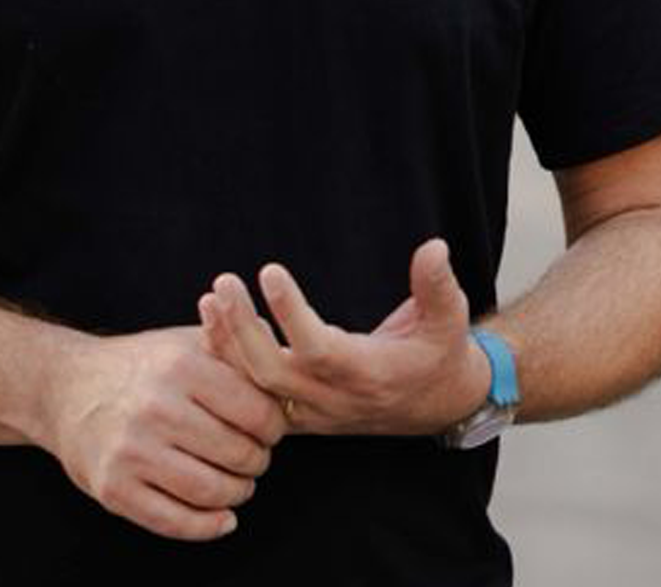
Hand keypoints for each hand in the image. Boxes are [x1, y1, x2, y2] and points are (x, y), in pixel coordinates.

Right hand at [42, 325, 287, 541]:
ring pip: (211, 491)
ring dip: (237, 494)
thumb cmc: (141, 365)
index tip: (269, 429)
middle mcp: (156, 406)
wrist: (66, 387)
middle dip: (257, 462)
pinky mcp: (113, 488)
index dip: (274, 426)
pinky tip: (222, 517)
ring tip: (237, 483)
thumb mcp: (184, 341)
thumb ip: (234, 345)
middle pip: (238, 454)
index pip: (257, 411)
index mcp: (181, 365)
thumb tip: (285, 354)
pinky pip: (174, 522)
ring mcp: (132, 450)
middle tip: (254, 457)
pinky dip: (208, 526)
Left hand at [197, 239, 491, 437]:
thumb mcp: (450, 320)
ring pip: (256, 387)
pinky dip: (230, 362)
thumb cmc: (441, 354)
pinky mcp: (301, 412)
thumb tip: (434, 247)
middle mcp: (334, 399)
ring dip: (228, 344)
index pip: (319, 349)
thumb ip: (438, 286)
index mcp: (368, 374)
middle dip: (242, 330)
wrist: (439, 404)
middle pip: (272, 372)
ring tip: (211, 297)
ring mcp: (313, 410)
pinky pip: (254, 394)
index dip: (291, 314)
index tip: (270, 271)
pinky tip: (211, 323)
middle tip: (224, 282)